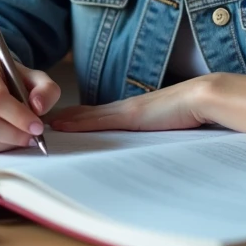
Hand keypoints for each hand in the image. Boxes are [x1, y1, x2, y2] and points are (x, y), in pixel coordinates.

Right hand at [0, 52, 61, 152]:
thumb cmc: (14, 80)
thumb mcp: (36, 77)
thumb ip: (46, 89)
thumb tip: (38, 107)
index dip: (18, 116)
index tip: (37, 126)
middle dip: (15, 134)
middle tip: (34, 136)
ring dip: (9, 142)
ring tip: (23, 134)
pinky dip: (0, 147)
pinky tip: (10, 136)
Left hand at [50, 76, 214, 131]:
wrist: (204, 98)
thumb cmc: (192, 113)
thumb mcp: (169, 127)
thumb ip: (156, 133)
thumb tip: (152, 147)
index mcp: (135, 112)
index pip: (100, 116)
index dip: (80, 118)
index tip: (60, 122)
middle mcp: (126, 108)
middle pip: (87, 114)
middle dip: (66, 119)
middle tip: (42, 124)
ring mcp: (125, 110)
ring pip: (86, 116)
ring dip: (66, 121)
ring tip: (44, 125)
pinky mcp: (127, 115)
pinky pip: (95, 120)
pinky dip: (75, 123)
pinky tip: (58, 126)